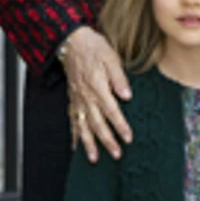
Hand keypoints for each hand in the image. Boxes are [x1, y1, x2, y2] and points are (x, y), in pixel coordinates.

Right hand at [61, 27, 133, 161]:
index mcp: (97, 86)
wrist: (71, 42)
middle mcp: (86, 96)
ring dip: (88, 143)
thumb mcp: (111, 57)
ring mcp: (78, 99)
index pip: (111, 110)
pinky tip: (76, 147)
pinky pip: (72, 119)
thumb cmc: (94, 48)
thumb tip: (127, 96)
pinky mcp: (72, 99)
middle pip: (97, 122)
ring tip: (93, 158)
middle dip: (107, 140)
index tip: (128, 137)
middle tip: (116, 154)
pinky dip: (74, 134)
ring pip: (82, 125)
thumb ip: (118, 78)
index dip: (120, 125)